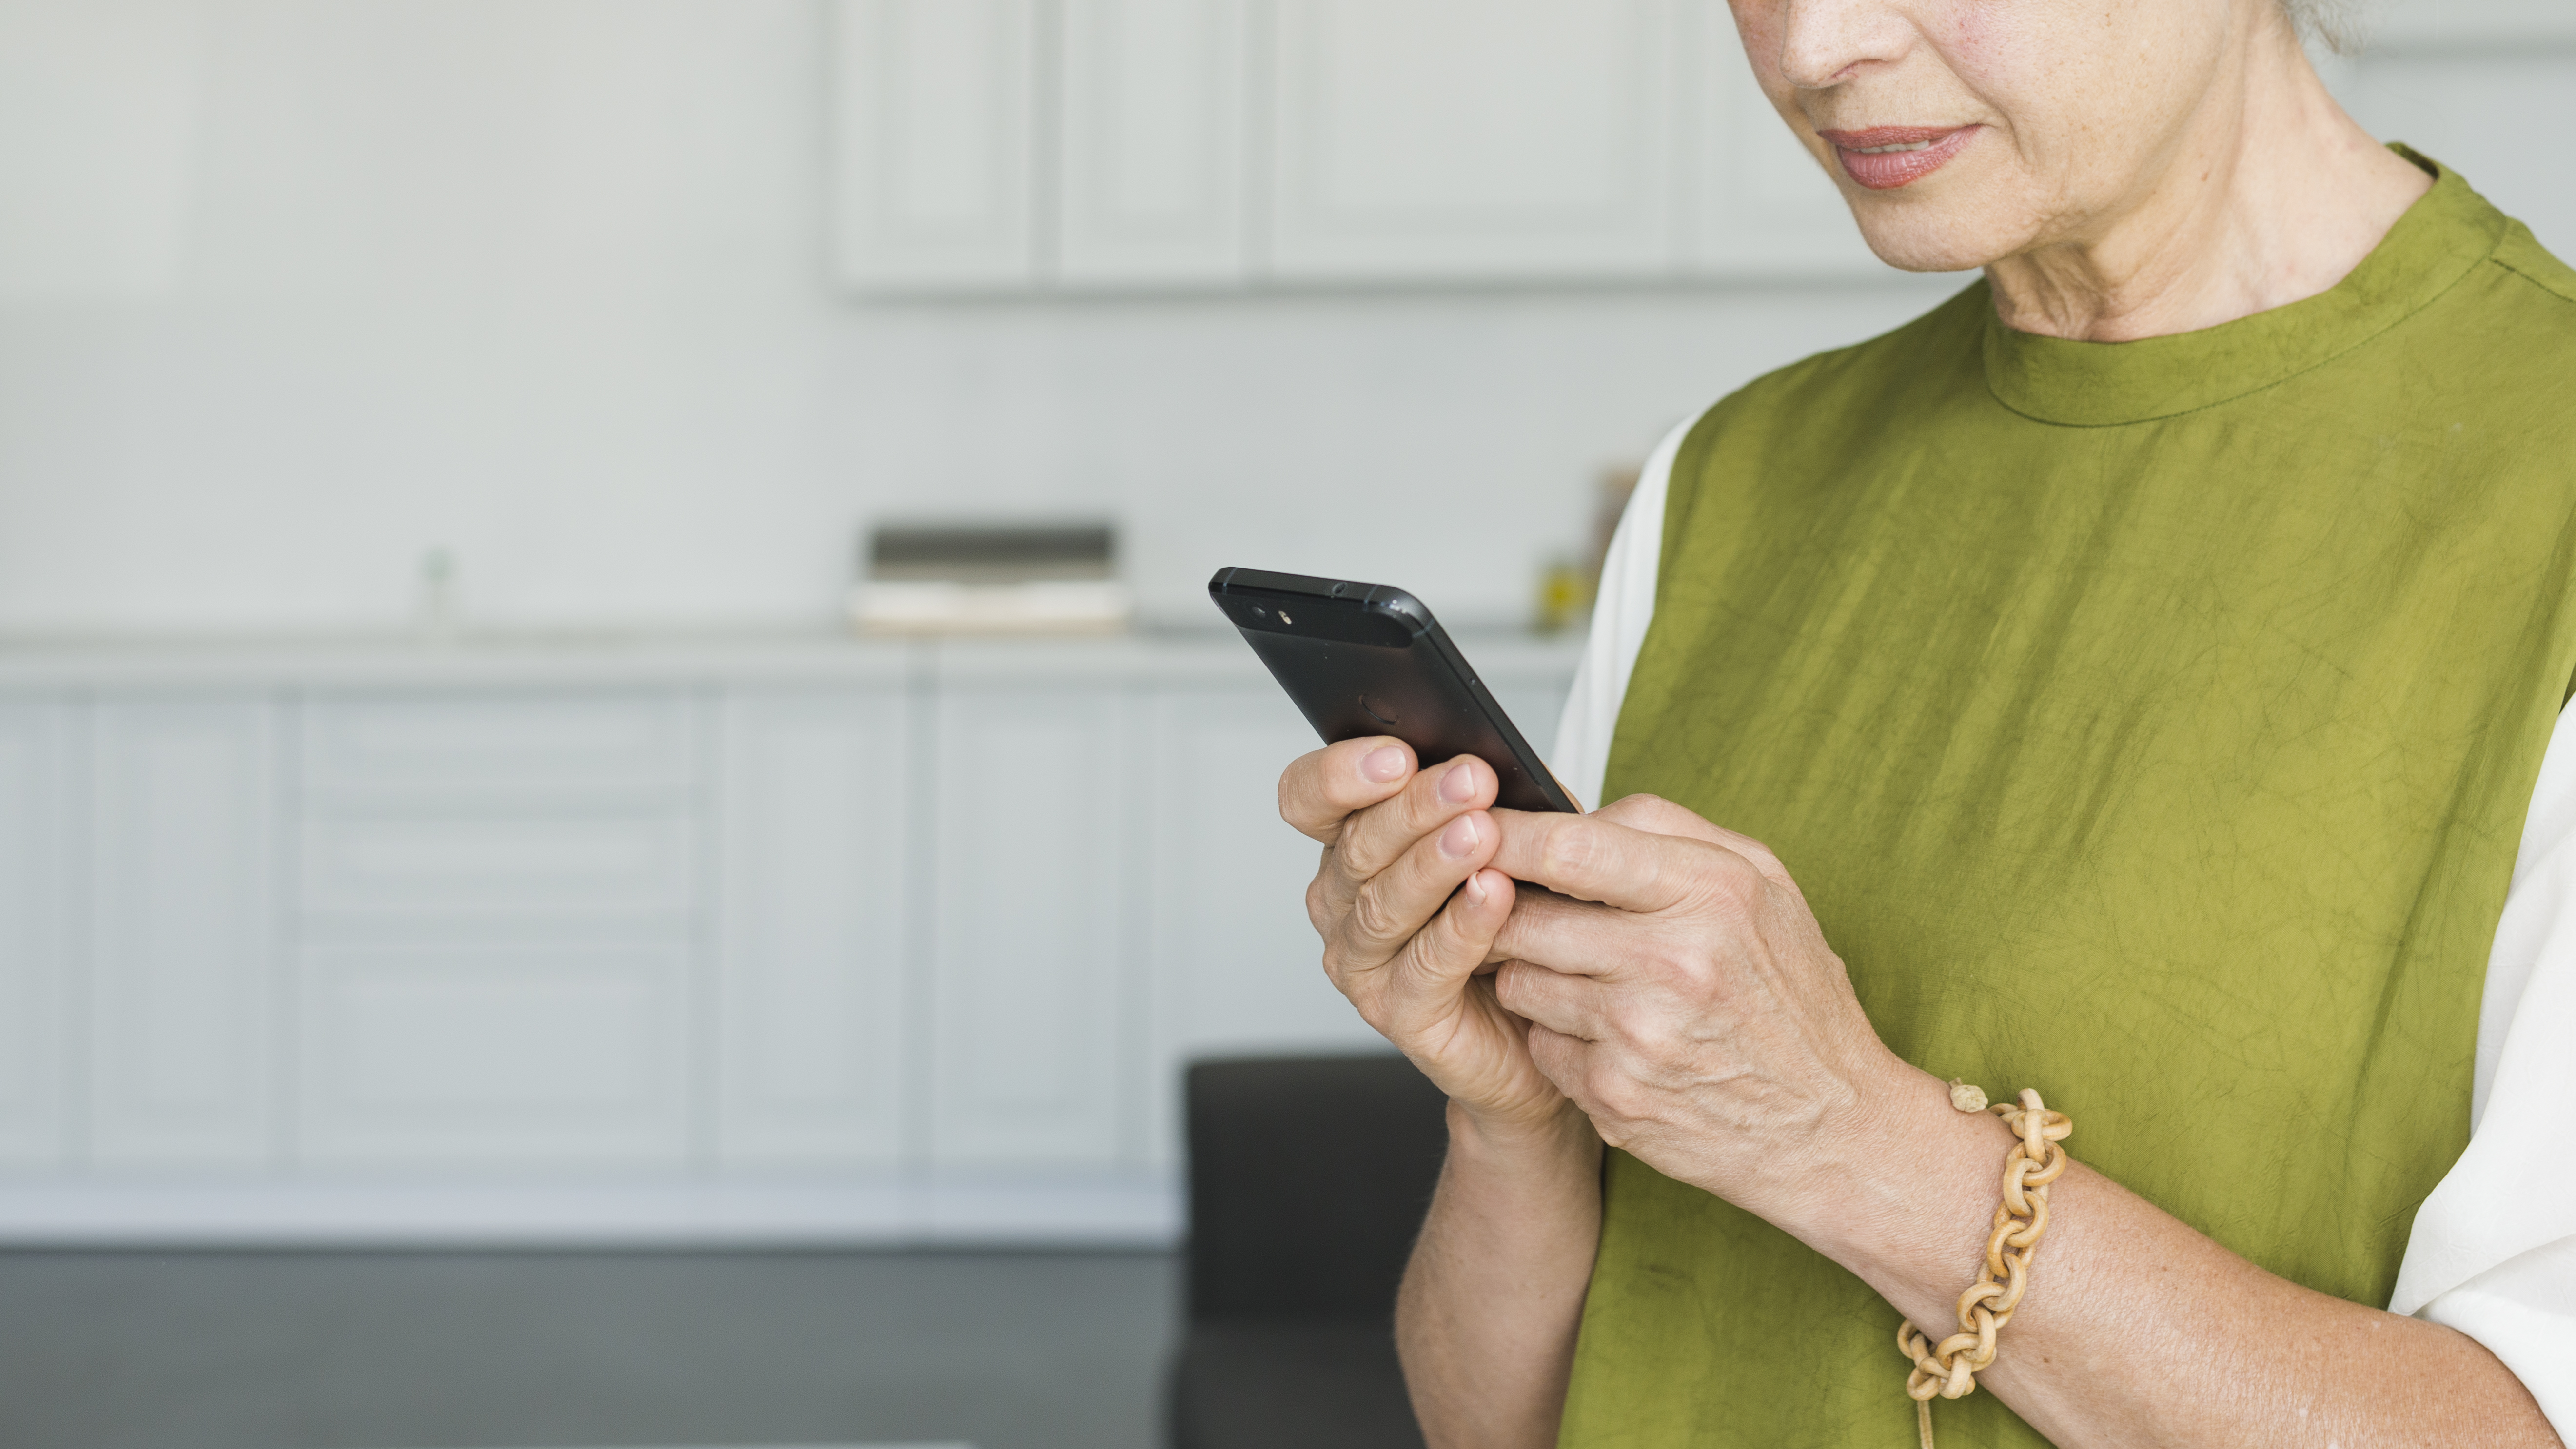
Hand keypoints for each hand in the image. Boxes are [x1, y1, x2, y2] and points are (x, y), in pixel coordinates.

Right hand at [1279, 737, 1568, 1130]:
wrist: (1541, 1018)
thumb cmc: (1519, 914)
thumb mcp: (1505, 837)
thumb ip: (1487, 800)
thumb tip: (1494, 754)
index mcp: (1349, 846)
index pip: (1309, 799)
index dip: (1339, 774)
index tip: (1397, 753)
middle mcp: (1340, 902)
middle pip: (1356, 847)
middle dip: (1414, 808)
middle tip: (1471, 779)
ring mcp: (1361, 963)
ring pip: (1383, 905)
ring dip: (1434, 863)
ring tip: (1483, 833)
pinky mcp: (1398, 1012)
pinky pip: (1425, 965)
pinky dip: (1460, 926)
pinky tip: (1493, 894)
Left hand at [1485, 794, 1911, 1227]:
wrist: (1834, 1128)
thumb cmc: (1795, 999)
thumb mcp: (1764, 888)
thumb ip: (1670, 833)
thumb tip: (1572, 812)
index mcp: (1714, 891)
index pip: (1571, 846)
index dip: (1507, 833)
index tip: (1473, 824)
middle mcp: (1675, 961)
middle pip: (1524, 916)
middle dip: (1507, 911)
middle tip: (1521, 913)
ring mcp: (1639, 1035)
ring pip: (1521, 981)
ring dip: (1537, 977)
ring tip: (1592, 983)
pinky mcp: (1615, 1096)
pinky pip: (1541, 1045)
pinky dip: (1561, 1039)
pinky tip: (1613, 1042)